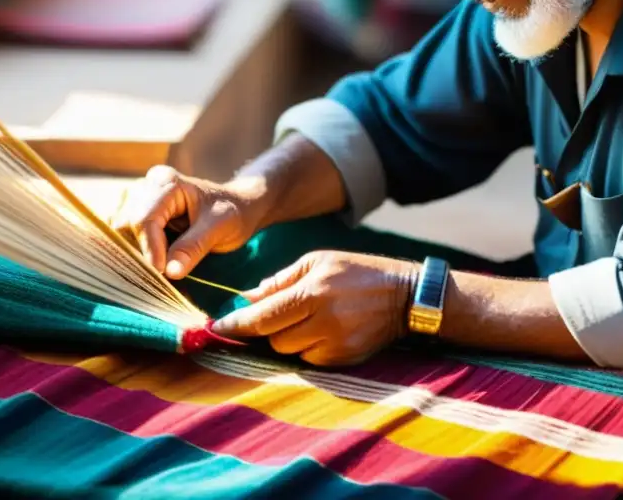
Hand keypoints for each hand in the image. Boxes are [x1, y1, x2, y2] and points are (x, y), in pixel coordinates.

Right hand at [109, 165, 269, 278]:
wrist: (237, 208)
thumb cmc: (232, 212)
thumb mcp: (220, 227)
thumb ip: (194, 247)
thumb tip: (170, 272)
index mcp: (167, 182)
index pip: (144, 218)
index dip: (149, 248)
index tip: (162, 272)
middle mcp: (146, 186)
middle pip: (125, 224)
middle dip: (140, 251)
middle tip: (159, 275)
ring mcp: (138, 199)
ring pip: (119, 231)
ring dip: (134, 252)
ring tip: (157, 269)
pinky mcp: (136, 214)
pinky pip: (123, 235)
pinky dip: (133, 251)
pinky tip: (151, 262)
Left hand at [211, 251, 418, 365]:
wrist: (405, 295)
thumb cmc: (357, 271)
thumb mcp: (318, 262)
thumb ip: (281, 281)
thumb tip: (246, 297)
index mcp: (312, 291)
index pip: (263, 316)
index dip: (237, 324)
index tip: (217, 326)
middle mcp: (323, 320)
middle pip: (273, 338)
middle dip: (265, 329)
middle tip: (268, 317)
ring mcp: (335, 343)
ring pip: (290, 351)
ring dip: (288, 338)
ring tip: (304, 319)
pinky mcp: (344, 359)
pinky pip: (310, 360)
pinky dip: (308, 347)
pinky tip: (323, 330)